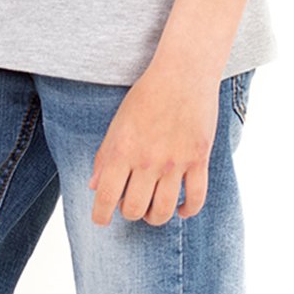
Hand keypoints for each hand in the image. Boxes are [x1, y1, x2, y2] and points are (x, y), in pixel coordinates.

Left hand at [88, 64, 219, 224]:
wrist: (183, 73)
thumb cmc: (146, 96)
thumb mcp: (117, 124)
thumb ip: (104, 156)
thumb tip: (94, 187)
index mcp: (121, 150)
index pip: (105, 197)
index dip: (100, 216)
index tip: (102, 220)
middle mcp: (147, 160)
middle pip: (134, 210)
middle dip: (130, 213)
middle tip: (132, 203)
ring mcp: (175, 162)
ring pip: (163, 211)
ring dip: (155, 217)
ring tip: (154, 209)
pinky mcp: (199, 160)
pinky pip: (195, 199)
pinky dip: (187, 211)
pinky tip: (181, 208)